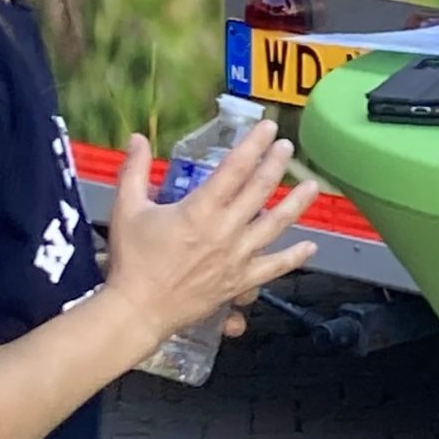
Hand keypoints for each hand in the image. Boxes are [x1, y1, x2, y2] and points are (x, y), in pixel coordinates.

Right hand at [104, 121, 319, 348]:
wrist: (137, 311)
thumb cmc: (131, 260)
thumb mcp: (127, 209)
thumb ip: (134, 170)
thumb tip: (137, 137)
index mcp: (199, 209)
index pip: (235, 169)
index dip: (254, 145)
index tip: (269, 127)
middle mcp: (224, 230)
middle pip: (259, 190)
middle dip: (276, 165)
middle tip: (287, 147)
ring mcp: (236, 257)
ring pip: (274, 225)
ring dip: (295, 204)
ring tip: (312, 186)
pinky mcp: (240, 282)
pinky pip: (273, 267)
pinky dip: (293, 257)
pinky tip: (310, 247)